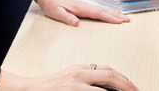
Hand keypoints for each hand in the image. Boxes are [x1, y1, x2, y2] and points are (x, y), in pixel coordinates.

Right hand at [0, 63, 138, 90]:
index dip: (122, 78)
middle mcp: (80, 73)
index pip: (106, 70)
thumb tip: (100, 88)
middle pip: (110, 74)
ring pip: (106, 82)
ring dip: (121, 89)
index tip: (131, 86)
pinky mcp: (73, 90)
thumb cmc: (46, 88)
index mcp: (80, 69)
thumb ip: (83, 83)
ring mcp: (77, 83)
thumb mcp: (67, 81)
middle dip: (127, 83)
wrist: (27, 89)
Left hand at [36, 0, 129, 25]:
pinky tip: (110, 13)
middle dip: (116, 15)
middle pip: (103, 11)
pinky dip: (107, 11)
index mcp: (81, 8)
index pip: (98, 13)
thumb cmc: (52, 5)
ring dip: (113, 13)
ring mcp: (85, 6)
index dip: (109, 17)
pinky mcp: (84, 7)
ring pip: (102, 9)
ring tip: (123, 17)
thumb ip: (67, 18)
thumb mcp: (57, 13)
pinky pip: (98, 10)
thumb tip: (76, 23)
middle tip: (127, 20)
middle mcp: (85, 6)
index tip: (119, 20)